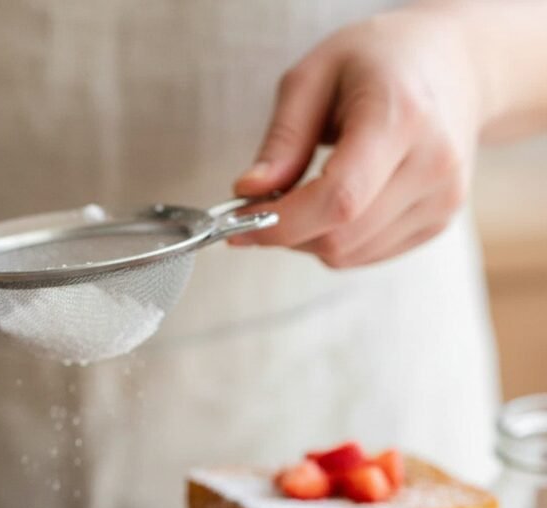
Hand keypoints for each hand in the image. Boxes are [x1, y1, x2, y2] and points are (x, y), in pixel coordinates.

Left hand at [232, 5, 483, 267]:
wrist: (457, 65)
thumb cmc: (381, 61)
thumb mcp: (316, 75)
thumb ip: (282, 139)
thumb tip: (250, 193)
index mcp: (402, 116)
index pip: (338, 199)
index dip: (283, 223)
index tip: (240, 222)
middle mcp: (432, 163)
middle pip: (341, 237)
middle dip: (289, 232)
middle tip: (264, 206)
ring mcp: (442, 198)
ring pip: (350, 255)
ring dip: (311, 239)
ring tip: (307, 194)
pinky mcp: (439, 221)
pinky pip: (368, 256)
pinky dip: (339, 241)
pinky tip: (340, 203)